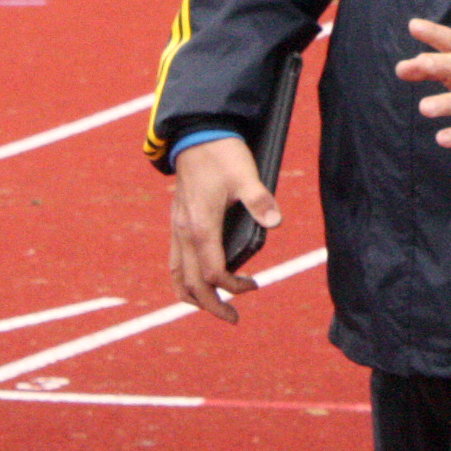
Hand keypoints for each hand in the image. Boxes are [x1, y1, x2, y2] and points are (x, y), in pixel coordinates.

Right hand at [166, 136, 279, 323]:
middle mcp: (184, 232)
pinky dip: (184, 278)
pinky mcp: (176, 222)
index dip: (234, 286)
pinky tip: (199, 279)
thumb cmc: (222, 154)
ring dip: (194, 296)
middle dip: (212, 305)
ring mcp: (176, 228)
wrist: (196, 133)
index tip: (254, 285)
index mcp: (201, 227)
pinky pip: (174, 260)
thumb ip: (259, 199)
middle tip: (233, 318)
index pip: (214, 272)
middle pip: (191, 283)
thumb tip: (276, 221)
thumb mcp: (246, 174)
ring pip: (177, 274)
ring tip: (213, 306)